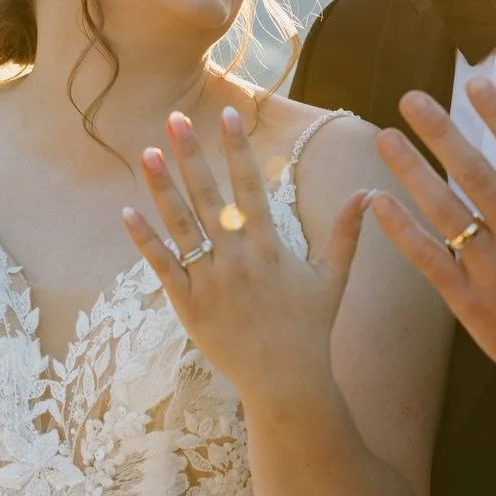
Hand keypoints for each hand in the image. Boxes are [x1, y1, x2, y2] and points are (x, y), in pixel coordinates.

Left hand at [122, 108, 370, 403]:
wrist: (286, 381)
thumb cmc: (310, 328)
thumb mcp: (332, 277)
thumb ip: (345, 232)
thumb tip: (367, 193)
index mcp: (270, 246)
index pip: (250, 184)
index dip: (237, 147)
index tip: (227, 113)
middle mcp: (237, 258)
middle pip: (209, 196)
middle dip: (191, 154)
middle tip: (175, 117)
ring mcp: (210, 281)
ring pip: (181, 225)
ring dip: (162, 187)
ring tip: (147, 152)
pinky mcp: (188, 305)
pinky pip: (163, 267)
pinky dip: (146, 240)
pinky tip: (129, 212)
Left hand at [369, 78, 495, 484]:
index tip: (476, 83)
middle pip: (477, 176)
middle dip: (442, 133)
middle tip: (412, 98)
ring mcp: (495, 273)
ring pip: (445, 213)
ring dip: (411, 172)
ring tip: (385, 138)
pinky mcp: (471, 303)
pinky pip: (429, 260)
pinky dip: (401, 230)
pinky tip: (378, 200)